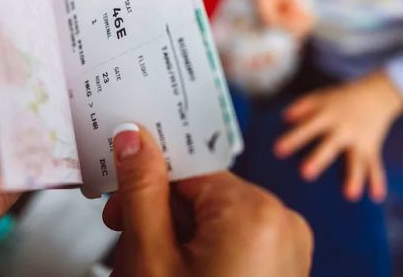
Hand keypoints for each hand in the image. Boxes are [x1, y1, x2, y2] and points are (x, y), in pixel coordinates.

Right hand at [103, 124, 312, 276]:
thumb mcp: (153, 258)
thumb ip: (141, 191)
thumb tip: (132, 138)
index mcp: (255, 211)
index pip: (186, 168)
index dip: (144, 182)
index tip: (115, 199)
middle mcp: (281, 222)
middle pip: (198, 195)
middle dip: (155, 216)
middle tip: (126, 248)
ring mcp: (287, 247)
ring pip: (211, 219)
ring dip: (172, 238)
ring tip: (147, 267)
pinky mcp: (283, 266)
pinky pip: (232, 240)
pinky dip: (199, 252)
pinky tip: (174, 272)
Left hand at [275, 71, 402, 201]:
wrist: (376, 94)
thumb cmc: (339, 99)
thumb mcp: (320, 98)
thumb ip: (301, 107)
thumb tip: (285, 118)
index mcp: (327, 116)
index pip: (307, 128)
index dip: (293, 139)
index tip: (277, 151)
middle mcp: (343, 129)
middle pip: (329, 146)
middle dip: (318, 159)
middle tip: (305, 174)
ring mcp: (359, 140)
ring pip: (356, 161)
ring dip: (354, 177)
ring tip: (350, 196)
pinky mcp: (372, 148)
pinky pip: (375, 166)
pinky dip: (377, 181)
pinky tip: (376, 197)